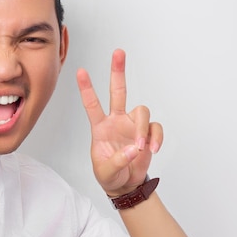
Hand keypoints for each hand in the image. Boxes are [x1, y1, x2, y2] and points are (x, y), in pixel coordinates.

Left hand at [76, 49, 162, 195]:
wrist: (126, 185)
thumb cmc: (110, 175)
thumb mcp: (106, 172)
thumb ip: (117, 162)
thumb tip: (132, 149)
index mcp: (100, 127)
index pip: (92, 104)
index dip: (86, 88)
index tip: (80, 71)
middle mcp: (117, 120)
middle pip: (118, 91)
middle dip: (118, 71)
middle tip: (118, 52)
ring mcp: (133, 125)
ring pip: (142, 110)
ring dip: (142, 129)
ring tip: (140, 148)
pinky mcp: (147, 133)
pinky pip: (155, 128)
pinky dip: (156, 138)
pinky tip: (152, 150)